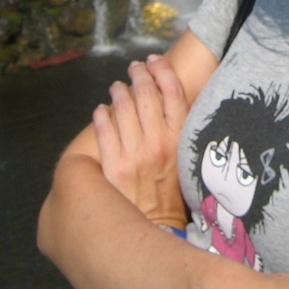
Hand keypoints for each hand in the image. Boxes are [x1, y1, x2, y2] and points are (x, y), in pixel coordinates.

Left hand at [93, 54, 187, 227]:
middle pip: (146, 93)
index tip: (155, 61)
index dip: (162, 70)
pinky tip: (101, 110)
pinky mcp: (113, 166)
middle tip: (134, 68)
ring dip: (118, 91)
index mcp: (179, 138)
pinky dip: (101, 115)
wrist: (157, 227)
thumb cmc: (174, 193)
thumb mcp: (187, 158)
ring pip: (122, 107)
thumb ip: (180, 132)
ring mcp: (134, 153)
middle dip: (138, 74)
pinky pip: (103, 130)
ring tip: (116, 87)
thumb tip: (171, 102)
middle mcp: (158, 142)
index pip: (173, 91)